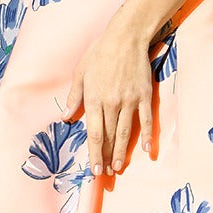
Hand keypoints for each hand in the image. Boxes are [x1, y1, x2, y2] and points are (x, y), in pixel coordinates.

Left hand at [63, 20, 154, 174]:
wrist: (125, 37)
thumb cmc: (100, 52)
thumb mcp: (80, 73)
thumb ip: (74, 97)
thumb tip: (65, 118)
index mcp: (94, 99)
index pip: (94, 133)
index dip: (94, 152)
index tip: (94, 169)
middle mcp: (112, 103)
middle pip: (109, 136)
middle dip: (107, 157)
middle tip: (106, 174)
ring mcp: (130, 100)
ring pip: (126, 132)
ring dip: (122, 152)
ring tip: (119, 167)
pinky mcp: (144, 96)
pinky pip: (146, 119)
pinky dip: (147, 135)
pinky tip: (146, 149)